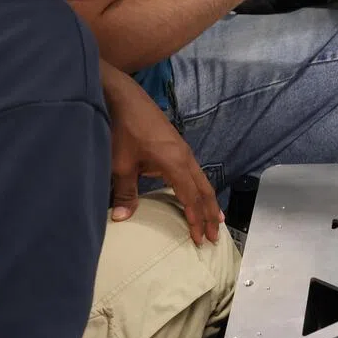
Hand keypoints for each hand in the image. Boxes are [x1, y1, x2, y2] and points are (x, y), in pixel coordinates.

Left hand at [103, 64, 222, 245]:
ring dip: (207, 200)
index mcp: (175, 162)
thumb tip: (123, 219)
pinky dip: (198, 188)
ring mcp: (181, 149)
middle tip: (215, 236)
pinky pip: (193, 172)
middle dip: (209, 213)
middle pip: (204, 188)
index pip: (190, 196)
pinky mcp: (175, 145)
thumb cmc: (123, 130)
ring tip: (214, 219)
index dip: (195, 218)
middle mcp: (184, 156)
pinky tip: (194, 193)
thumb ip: (125, 191)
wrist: (123, 98)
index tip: (200, 239)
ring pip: (201, 179)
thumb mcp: (121, 163)